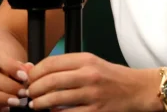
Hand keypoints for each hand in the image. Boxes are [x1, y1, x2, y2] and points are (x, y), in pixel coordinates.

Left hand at [25, 52, 159, 111]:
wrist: (138, 89)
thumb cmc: (112, 77)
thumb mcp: (92, 63)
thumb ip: (67, 66)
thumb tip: (37, 71)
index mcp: (86, 59)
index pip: (51, 62)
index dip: (35, 72)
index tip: (29, 78)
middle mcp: (89, 75)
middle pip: (50, 80)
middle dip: (34, 89)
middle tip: (28, 94)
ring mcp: (92, 94)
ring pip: (56, 99)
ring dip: (40, 103)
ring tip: (35, 105)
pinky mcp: (96, 111)